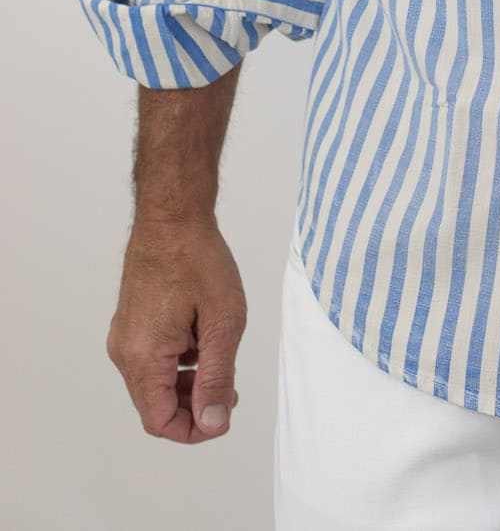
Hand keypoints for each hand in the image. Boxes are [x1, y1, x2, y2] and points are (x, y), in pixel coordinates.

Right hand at [107, 216, 245, 442]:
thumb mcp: (223, 322)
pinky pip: (152, 359)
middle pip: (156, 405)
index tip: (223, 413)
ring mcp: (125, 336)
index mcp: (143, 357)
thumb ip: (217, 378)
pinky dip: (179, 362)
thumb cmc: (198, 259)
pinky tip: (203, 339)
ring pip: (155, 383)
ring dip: (188, 384)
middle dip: (195, 406)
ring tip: (221, 360)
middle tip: (229, 389)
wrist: (173, 215)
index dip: (194, 429)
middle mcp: (124, 352)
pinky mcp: (131, 323)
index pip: (160, 422)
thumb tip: (212, 424)